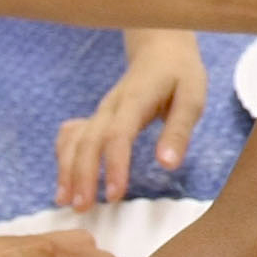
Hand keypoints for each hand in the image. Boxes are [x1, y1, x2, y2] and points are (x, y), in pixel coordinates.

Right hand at [59, 31, 209, 204]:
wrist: (161, 50)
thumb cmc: (179, 75)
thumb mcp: (192, 97)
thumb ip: (179, 130)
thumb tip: (167, 164)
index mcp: (135, 100)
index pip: (118, 134)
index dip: (114, 165)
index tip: (114, 194)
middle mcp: (111, 107)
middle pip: (89, 140)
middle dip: (82, 174)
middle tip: (81, 207)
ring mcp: (100, 112)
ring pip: (75, 139)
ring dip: (67, 169)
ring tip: (65, 201)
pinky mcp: (96, 117)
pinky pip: (72, 135)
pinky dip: (64, 157)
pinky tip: (64, 181)